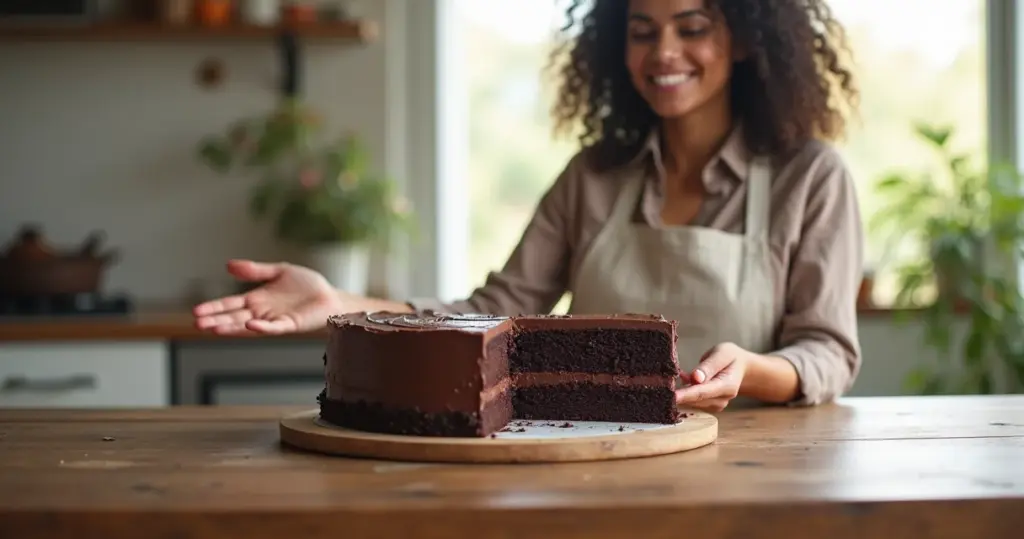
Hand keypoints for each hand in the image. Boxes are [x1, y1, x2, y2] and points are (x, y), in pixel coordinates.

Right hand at [193, 259, 342, 335]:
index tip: (196, 311)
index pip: (230, 304)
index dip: (214, 307)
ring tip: (213, 328)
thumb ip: (255, 270)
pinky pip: (273, 327)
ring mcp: (274, 319)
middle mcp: (261, 312)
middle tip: (197, 323)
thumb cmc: (306, 286)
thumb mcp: (278, 271)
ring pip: (248, 326)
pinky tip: (249, 324)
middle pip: (234, 317)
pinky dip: (261, 327)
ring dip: (231, 327)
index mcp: (257, 299)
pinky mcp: (289, 324)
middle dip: (216, 319)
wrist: (329, 296)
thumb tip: (228, 265)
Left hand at [674, 342, 748, 411]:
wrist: (741, 368)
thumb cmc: (731, 358)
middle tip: (666, 381)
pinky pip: (693, 400)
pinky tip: (686, 378)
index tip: (672, 396)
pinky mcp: (709, 406)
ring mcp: (716, 405)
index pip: (703, 393)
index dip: (686, 395)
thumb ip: (709, 366)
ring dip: (683, 389)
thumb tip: (695, 378)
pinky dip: (686, 390)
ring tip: (683, 373)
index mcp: (727, 386)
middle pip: (695, 399)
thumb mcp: (722, 354)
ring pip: (692, 401)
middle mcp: (722, 399)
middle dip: (680, 392)